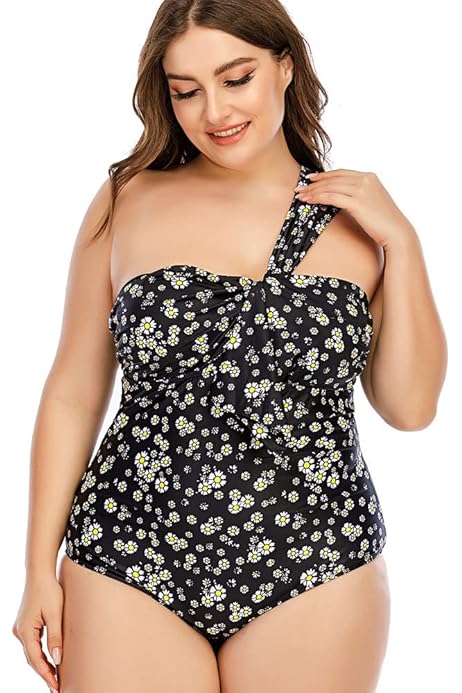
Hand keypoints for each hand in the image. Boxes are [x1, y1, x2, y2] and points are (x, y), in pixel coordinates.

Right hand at [12, 573, 62, 691]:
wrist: (40, 573)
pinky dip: (41, 653)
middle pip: (32, 658)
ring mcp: (21, 627)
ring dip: (43, 664)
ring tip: (56, 676)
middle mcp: (20, 631)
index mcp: (25, 631)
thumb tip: (57, 660)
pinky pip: (33, 643)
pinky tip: (50, 659)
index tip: (56, 686)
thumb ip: (56, 637)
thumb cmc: (49, 590)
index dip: (47, 674)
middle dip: (44, 673)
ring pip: (32, 652)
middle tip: (57, 686)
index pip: (36, 660)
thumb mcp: (55, 614)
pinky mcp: (26, 623)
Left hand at [295, 168, 415, 250]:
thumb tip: (342, 198)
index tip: (310, 179)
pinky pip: (332, 197)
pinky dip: (318, 198)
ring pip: (330, 187)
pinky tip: (309, 201)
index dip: (324, 176)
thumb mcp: (371, 202)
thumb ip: (358, 196)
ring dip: (313, 191)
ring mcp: (362, 190)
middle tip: (299, 188)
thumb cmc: (383, 222)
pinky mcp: (358, 202)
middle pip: (333, 179)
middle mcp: (366, 179)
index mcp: (369, 177)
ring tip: (300, 196)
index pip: (341, 173)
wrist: (396, 232)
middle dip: (314, 184)